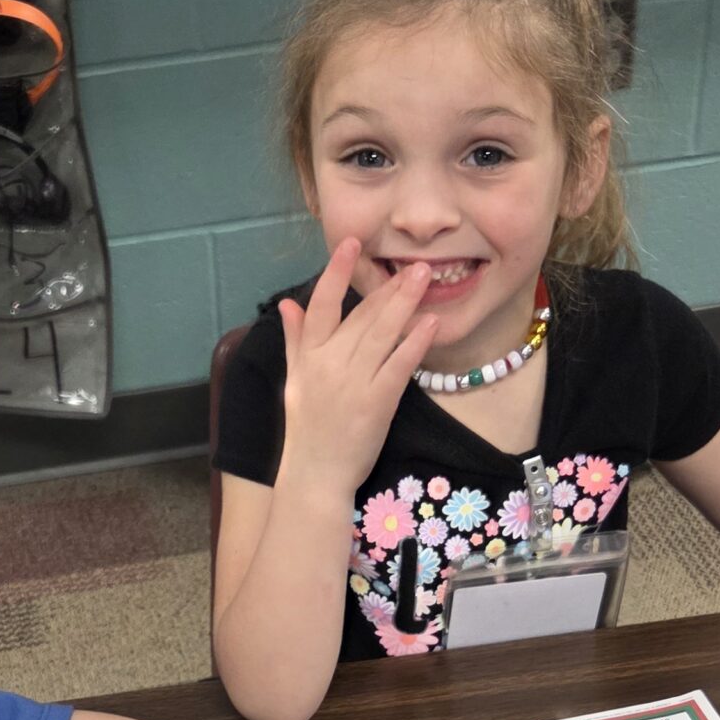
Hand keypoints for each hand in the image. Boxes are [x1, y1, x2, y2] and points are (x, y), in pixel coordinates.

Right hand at [278, 237, 436, 492]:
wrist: (314, 474)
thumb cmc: (306, 430)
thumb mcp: (294, 381)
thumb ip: (294, 340)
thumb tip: (289, 303)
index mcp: (308, 357)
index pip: (321, 305)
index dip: (336, 272)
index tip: (352, 245)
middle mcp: (329, 364)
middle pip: (361, 316)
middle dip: (387, 287)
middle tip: (412, 263)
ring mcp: (354, 382)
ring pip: (382, 333)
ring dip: (405, 303)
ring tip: (424, 278)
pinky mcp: (377, 402)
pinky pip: (399, 365)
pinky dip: (415, 343)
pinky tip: (430, 323)